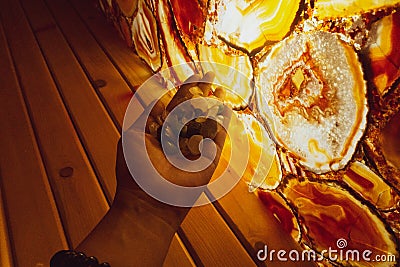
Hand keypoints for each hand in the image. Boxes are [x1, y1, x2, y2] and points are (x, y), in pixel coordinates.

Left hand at [114, 72, 228, 226]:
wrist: (148, 202)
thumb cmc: (135, 170)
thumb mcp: (133, 135)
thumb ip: (145, 113)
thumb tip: (156, 92)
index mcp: (161, 128)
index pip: (176, 102)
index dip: (186, 87)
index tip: (195, 73)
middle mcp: (179, 136)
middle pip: (195, 108)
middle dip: (203, 91)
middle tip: (211, 74)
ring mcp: (195, 147)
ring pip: (208, 121)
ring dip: (215, 104)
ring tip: (221, 90)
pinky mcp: (208, 160)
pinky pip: (217, 139)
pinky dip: (222, 124)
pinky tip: (226, 110)